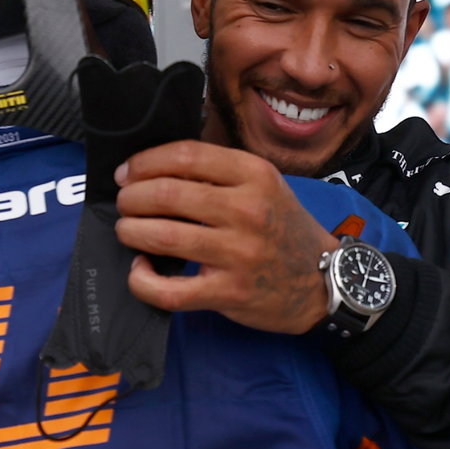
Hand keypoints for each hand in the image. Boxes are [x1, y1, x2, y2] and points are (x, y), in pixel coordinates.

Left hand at [114, 140, 337, 333]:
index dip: (145, 162)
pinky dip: (143, 280)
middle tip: (125, 203)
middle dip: (131, 198)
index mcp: (254, 175)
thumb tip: (155, 167)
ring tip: (128, 230)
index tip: (128, 172)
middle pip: (166, 194)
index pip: (185, 156)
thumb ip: (219, 173)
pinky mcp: (228, 292)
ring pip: (161, 236)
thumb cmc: (285, 230)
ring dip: (130, 231)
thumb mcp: (265, 186)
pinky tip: (141, 270)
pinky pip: (169, 290)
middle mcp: (247, 210)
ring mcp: (238, 253)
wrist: (324, 283)